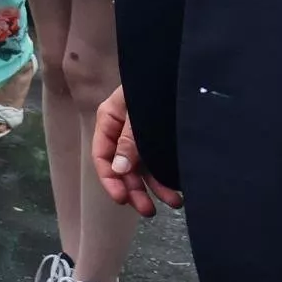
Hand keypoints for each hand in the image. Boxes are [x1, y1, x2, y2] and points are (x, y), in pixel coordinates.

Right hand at [91, 86, 184, 217]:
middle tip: (149, 211)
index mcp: (109, 120)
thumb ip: (129, 141)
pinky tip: (178, 187)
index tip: (122, 199)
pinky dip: (167, 177)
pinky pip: (159, 161)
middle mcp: (123, 131)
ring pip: (144, 168)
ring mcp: (142, 135)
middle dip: (135, 190)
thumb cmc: (156, 87)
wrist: (180, 70)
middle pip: (123, 167)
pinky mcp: (161, 137)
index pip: (101, 155)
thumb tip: (117, 170)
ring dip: (156, 187)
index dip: (109, 179)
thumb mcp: (138, 113)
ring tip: (175, 202)